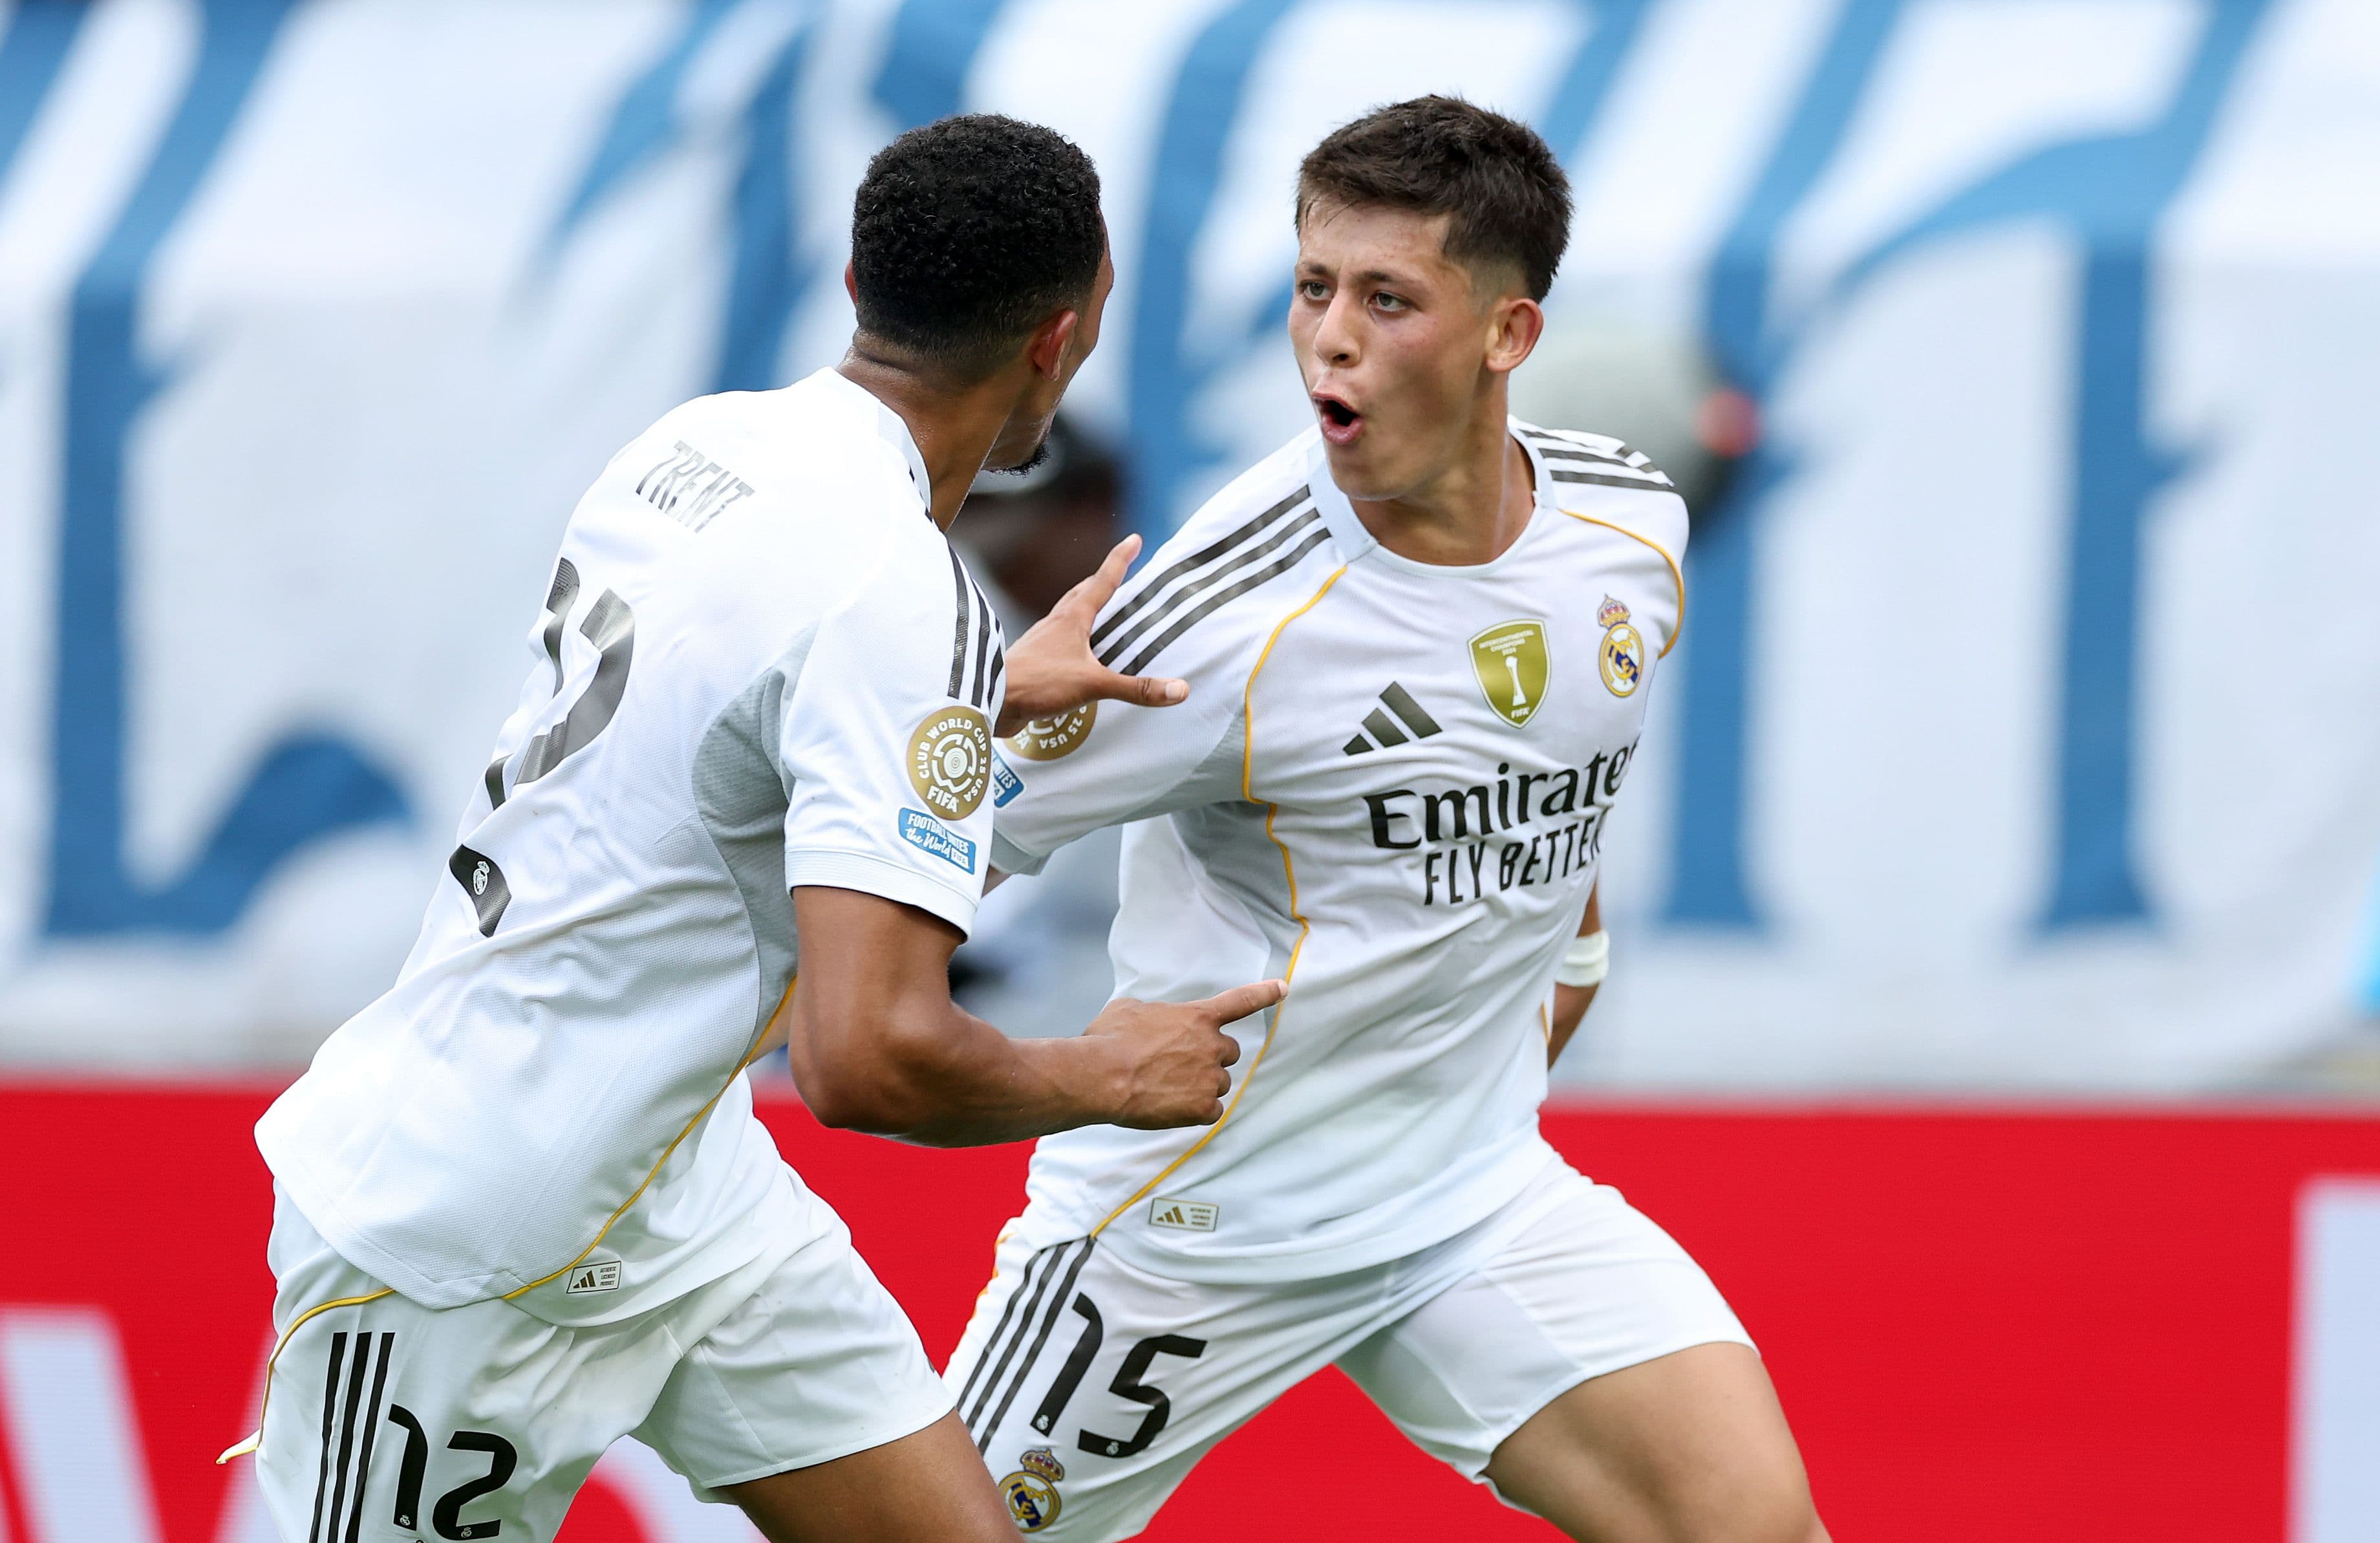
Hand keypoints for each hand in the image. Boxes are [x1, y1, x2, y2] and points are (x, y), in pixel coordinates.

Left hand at [996, 535, 1190, 736]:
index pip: (1103, 581)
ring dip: (1085, 608)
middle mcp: (1055, 623)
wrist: (989, 701)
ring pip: (1068, 616)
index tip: (1135, 538)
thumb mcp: (1093, 685)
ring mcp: (1042, 641)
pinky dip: (1074, 639)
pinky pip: (1059, 642)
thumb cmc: (1037, 684)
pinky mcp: (1035, 662)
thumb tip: (1180, 690)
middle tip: (1119, 573)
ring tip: (1101, 612)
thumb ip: (1136, 688)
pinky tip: (1079, 654)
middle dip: (1102, 581)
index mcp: (1071, 618)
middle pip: (1082, 593)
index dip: (1121, 559)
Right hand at [1081, 979, 1286, 1128]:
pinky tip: (1169, 1107)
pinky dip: (1194, 1111)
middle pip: (1229, 1052)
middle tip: (1179, 1065)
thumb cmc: (1107, 1040)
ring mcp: (1210, 1077)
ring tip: (1165, 1087)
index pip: (1240, 1001)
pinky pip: (1211, 1111)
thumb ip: (1153, 1013)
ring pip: (1219, 1083)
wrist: (1101, 1076)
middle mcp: (1212, 1045)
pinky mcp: (1204, 1108)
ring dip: (1200, 1085)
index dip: (1265, 994)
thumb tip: (1150, 1021)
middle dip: (1211, 1057)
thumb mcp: (1129, 1009)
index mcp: (1197, 1017)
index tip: (1284, 989)